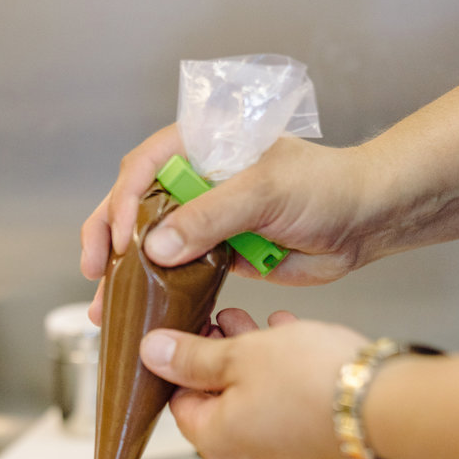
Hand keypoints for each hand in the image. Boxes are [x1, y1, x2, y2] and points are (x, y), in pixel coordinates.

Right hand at [81, 130, 375, 322]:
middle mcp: (196, 181)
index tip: (116, 240)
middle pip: (132, 206)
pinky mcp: (216, 255)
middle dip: (106, 241)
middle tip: (93, 272)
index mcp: (202, 147)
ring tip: (105, 306)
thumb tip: (155, 247)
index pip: (143, 167)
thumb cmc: (326, 187)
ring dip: (124, 274)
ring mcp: (204, 220)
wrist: (365, 222)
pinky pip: (176, 273)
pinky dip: (156, 291)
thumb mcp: (264, 192)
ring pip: (149, 244)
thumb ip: (209, 216)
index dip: (121, 203)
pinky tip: (140, 311)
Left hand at [139, 312, 367, 458]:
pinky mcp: (314, 457)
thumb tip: (152, 351)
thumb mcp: (241, 354)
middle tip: (228, 323)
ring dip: (256, 365)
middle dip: (223, 358)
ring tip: (264, 327)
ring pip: (256, 407)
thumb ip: (192, 355)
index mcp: (213, 442)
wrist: (386, 408)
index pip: (180, 401)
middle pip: (219, 404)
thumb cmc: (314, 383)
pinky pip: (287, 416)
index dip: (185, 361)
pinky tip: (297, 347)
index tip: (196, 331)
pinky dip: (285, 383)